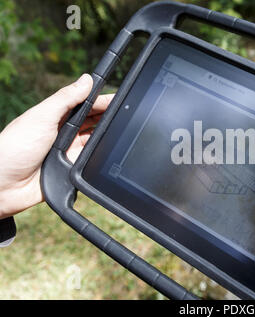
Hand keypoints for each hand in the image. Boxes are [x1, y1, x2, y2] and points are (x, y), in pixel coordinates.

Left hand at [0, 74, 112, 217]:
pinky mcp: (71, 169)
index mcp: (56, 116)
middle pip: (93, 121)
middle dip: (109, 116)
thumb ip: (65, 98)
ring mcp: (68, 151)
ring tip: (123, 131)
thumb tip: (87, 79)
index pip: (85, 104)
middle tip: (128, 113)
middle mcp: (64, 132)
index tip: (121, 98)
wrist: (2, 185)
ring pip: (95, 141)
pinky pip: (91, 162)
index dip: (102, 100)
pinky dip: (100, 157)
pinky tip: (110, 152)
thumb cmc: (14, 147)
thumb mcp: (41, 116)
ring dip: (106, 136)